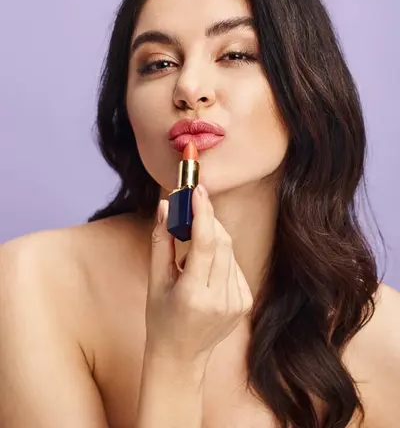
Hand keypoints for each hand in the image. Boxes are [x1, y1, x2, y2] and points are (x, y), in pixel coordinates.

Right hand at [144, 184, 253, 364]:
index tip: (198, 190)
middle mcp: (221, 300)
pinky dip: (220, 256)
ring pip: (229, 251)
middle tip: (193, 204)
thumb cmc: (161, 317)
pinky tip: (205, 268)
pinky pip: (234, 265)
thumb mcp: (155, 280)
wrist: (181, 356)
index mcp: (194, 295)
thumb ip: (162, 240)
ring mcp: (237, 303)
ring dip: (212, 237)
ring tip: (192, 248)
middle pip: (222, 242)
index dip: (203, 213)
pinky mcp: (246, 302)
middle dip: (208, 219)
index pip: (206, 244)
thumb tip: (167, 205)